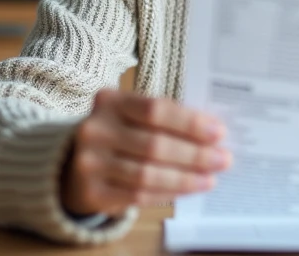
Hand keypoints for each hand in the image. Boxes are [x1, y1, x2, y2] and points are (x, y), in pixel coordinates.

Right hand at [61, 90, 231, 216]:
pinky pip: (137, 196)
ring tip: (210, 178)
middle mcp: (95, 130)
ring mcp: (89, 163)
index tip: (219, 132)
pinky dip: (167, 193)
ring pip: (147, 174)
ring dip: (185, 178)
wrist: (76, 164)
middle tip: (223, 159)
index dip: (189, 122)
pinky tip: (188, 189)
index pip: (155, 109)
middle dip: (194, 154)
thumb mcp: (135, 116)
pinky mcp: (92, 192)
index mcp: (110, 101)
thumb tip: (213, 133)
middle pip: (154, 144)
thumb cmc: (120, 133)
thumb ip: (167, 119)